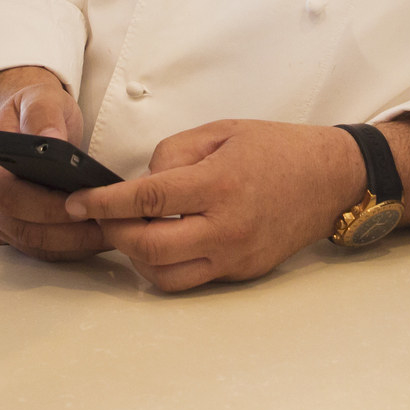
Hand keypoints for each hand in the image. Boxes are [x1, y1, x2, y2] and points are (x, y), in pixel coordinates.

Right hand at [0, 66, 105, 260]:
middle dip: (65, 232)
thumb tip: (50, 139)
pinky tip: (94, 240)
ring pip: (30, 243)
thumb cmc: (34, 109)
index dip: (45, 206)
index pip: (10, 195)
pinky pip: (36, 248)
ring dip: (70, 245)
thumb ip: (43, 115)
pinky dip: (65, 249)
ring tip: (108, 236)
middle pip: (21, 227)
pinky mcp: (10, 228)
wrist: (26, 118)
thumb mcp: (40, 98)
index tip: (83, 205)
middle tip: (105, 227)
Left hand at [64, 119, 364, 291]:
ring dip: (137, 256)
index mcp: (219, 184)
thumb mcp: (222, 131)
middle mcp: (226, 228)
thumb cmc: (278, 148)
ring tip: (133, 230)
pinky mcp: (243, 273)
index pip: (147, 200)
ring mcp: (235, 256)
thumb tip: (142, 183)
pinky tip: (165, 241)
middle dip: (114, 233)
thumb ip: (174, 153)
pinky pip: (191, 279)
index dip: (104, 203)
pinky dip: (167, 265)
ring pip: (164, 276)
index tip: (77, 203)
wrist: (332, 179)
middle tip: (102, 216)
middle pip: (148, 248)